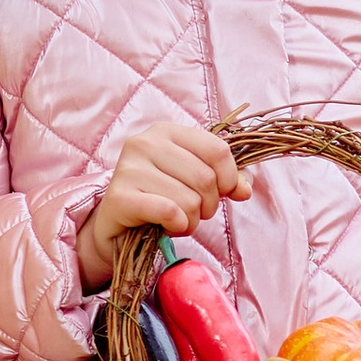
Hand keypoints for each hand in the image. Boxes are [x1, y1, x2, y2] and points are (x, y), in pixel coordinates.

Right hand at [76, 120, 250, 286]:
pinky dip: (175, 225)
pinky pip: (168, 211)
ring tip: (175, 220)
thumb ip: (225, 181)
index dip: (229, 178)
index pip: (217, 149)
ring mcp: (128, 168)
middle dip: (208, 205)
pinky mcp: (119, 196)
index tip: (221, 193)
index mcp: (166, 131)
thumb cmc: (158, 201)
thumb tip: (244, 189)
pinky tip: (166, 226)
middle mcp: (144, 142)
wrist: (116, 229)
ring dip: (190, 220)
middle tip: (193, 212)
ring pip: (189, 200)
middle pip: (205, 177)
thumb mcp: (195, 184)